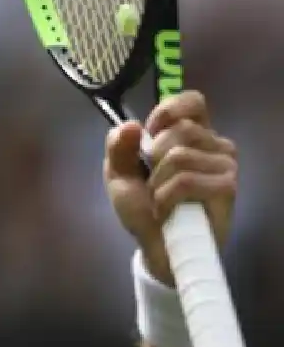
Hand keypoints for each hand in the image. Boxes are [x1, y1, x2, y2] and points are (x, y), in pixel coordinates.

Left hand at [104, 91, 237, 286]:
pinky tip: (168, 210)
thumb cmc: (142, 205)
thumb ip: (118, 146)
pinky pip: (186, 181)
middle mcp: (214, 143)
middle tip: (152, 181)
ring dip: (157, 183)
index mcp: (191, 132)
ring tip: (160, 198)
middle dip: (153, 157)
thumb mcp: (118, 173)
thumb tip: (131, 125)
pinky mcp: (227, 188)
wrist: (156, 245)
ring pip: (179, 156)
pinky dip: (166, 198)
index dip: (168, 112)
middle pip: (179, 130)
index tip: (150, 133)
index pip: (192, 101)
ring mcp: (225, 165)